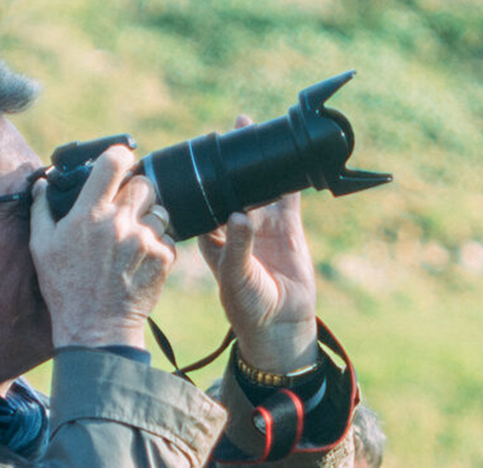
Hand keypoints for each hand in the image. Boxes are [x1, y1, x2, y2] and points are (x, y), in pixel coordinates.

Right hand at [29, 144, 175, 350]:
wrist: (95, 328)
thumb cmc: (65, 288)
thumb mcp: (41, 247)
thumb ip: (41, 210)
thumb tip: (42, 183)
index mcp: (88, 214)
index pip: (112, 163)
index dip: (119, 155)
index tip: (121, 159)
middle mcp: (119, 222)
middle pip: (143, 184)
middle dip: (136, 192)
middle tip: (125, 210)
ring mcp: (143, 240)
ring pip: (159, 211)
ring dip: (149, 219)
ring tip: (132, 239)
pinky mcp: (162, 259)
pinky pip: (168, 238)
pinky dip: (158, 245)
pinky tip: (140, 260)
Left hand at [197, 117, 317, 373]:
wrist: (281, 325)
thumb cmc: (248, 307)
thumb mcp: (235, 278)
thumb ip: (237, 247)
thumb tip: (239, 215)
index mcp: (212, 238)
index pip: (202, 201)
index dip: (199, 179)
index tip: (196, 154)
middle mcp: (234, 227)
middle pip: (228, 186)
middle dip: (227, 161)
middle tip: (225, 131)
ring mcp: (261, 226)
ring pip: (255, 185)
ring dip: (253, 161)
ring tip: (248, 127)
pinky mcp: (287, 229)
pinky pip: (286, 198)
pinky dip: (286, 179)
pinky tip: (286, 157)